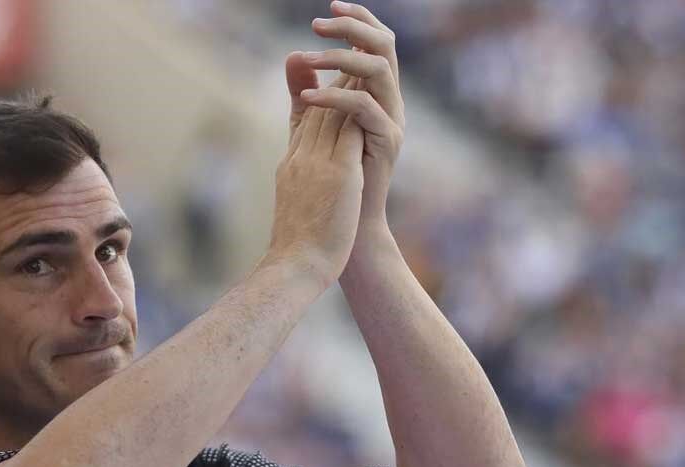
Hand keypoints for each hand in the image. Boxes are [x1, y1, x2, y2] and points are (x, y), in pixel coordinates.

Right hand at [268, 71, 364, 286]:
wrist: (296, 267)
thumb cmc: (298, 249)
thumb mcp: (297, 209)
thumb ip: (301, 184)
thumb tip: (303, 172)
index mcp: (290, 166)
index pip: (305, 120)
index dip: (318, 93)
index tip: (333, 74)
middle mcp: (301, 158)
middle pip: (318, 107)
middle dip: (335, 77)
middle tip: (353, 51)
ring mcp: (318, 163)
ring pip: (333, 110)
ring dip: (349, 82)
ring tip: (365, 60)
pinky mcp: (339, 172)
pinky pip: (350, 129)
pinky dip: (360, 107)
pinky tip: (374, 92)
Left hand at [287, 1, 403, 229]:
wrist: (343, 226)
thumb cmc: (330, 178)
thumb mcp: (313, 126)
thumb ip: (306, 91)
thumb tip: (292, 56)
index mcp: (377, 93)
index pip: (375, 42)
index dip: (358, 19)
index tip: (329, 5)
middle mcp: (390, 101)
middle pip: (383, 46)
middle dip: (352, 27)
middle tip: (317, 22)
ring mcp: (392, 121)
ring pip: (377, 70)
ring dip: (340, 58)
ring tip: (308, 58)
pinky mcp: (386, 142)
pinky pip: (364, 108)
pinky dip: (335, 98)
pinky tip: (308, 98)